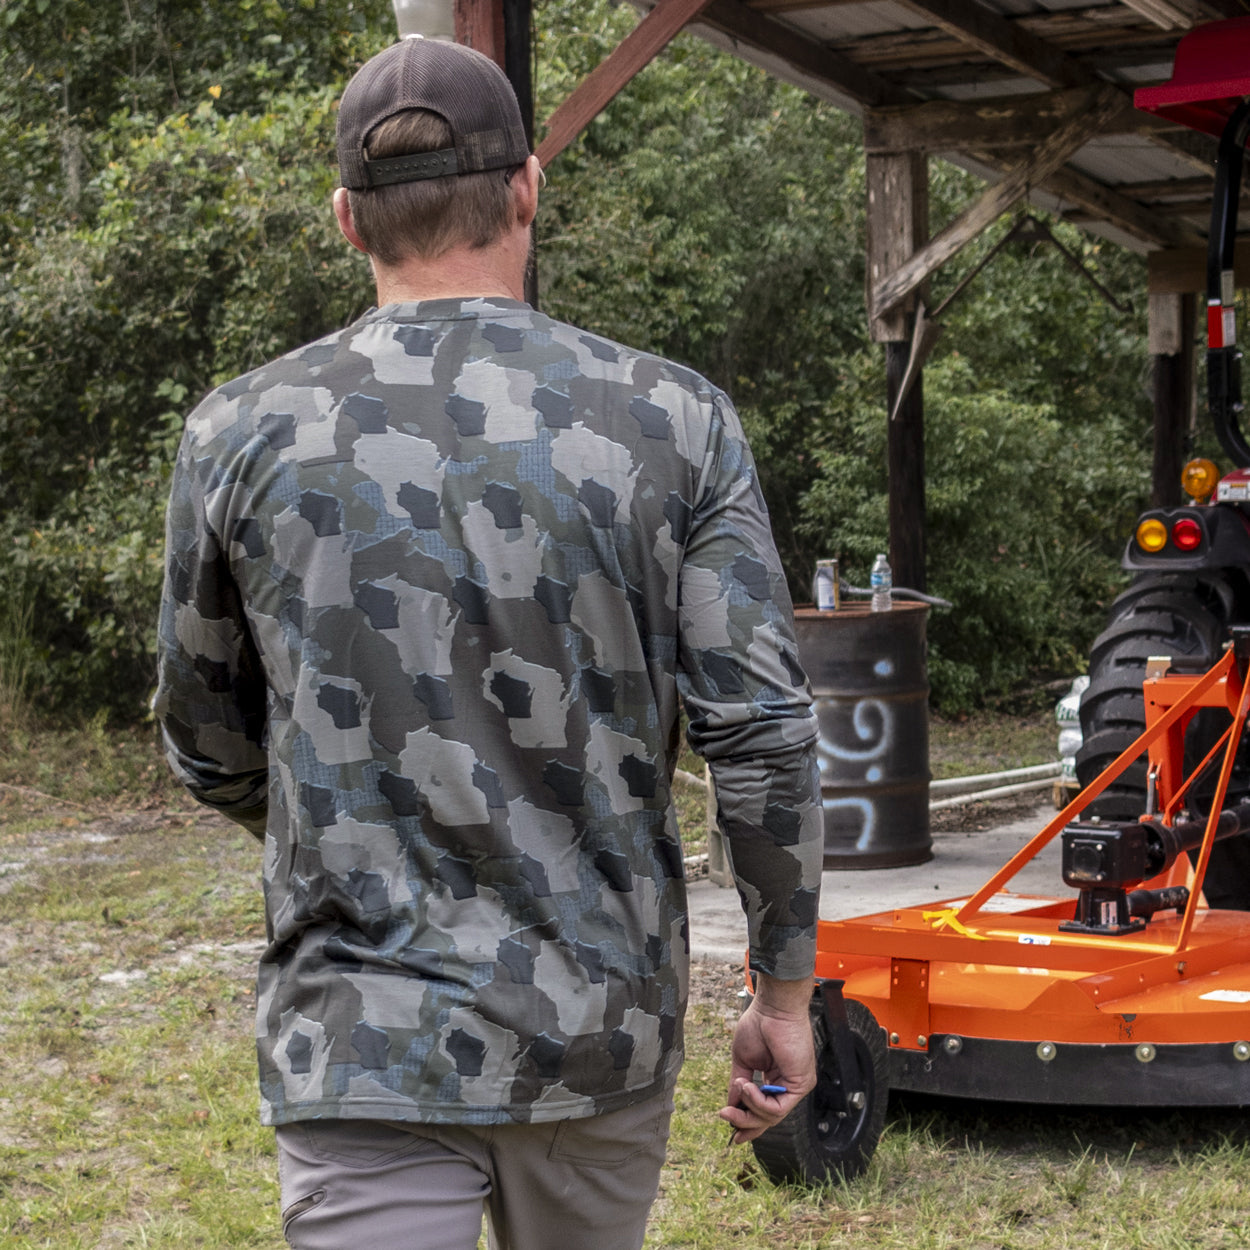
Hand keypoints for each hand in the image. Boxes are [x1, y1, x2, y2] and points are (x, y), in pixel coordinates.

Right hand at [719, 972, 814, 1144]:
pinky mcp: (802, 1084)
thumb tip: (731, 1106)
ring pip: (773, 1116)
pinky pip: (779, 1108)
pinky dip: (760, 1102)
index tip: (733, 1135)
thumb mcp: (743, 1060)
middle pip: (768, 1118)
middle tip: (726, 1116)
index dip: (748, 1124)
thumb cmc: (759, 1025)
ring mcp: (796, 1086)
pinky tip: (749, 1087)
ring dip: (750, 1109)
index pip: (764, 1110)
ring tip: (739, 1088)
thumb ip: (739, 1086)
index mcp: (775, 1078)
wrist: (773, 1008)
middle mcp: (787, 1085)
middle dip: (745, 1121)